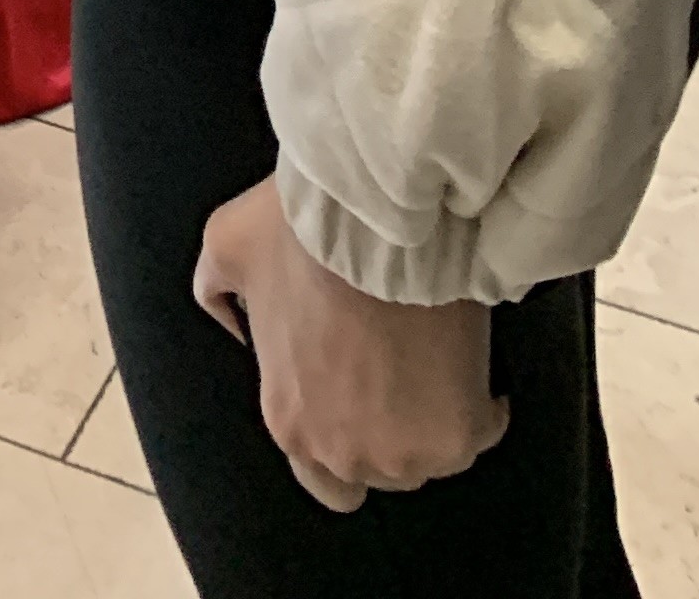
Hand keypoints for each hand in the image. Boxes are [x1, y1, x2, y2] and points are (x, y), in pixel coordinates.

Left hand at [194, 177, 507, 513]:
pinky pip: (481, 431)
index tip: (361, 390)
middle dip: (386, 438)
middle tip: (401, 382)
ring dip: (432, 421)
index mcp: (289, 422)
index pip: (319, 477)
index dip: (341, 431)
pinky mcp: (458, 437)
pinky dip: (483, 405)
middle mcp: (343, 455)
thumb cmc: (302, 232)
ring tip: (438, 365)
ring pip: (427, 458)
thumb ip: (215, 288)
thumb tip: (230, 317)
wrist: (378, 222)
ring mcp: (404, 454)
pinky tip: (474, 365)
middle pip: (376, 472)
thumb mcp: (228, 246)